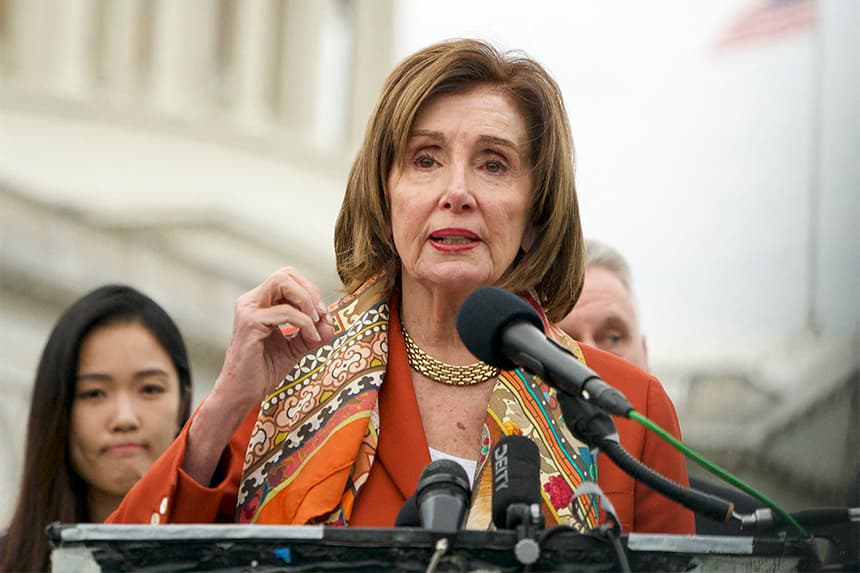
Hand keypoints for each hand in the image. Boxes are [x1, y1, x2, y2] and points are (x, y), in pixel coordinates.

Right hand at [184, 267, 333, 485]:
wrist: (243, 393)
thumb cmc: (263, 370)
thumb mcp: (295, 348)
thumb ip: (312, 333)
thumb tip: (331, 323)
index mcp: (259, 303)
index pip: (288, 278)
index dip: (310, 290)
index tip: (323, 314)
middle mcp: (251, 301)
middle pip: (285, 274)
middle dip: (310, 291)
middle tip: (321, 315)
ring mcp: (248, 310)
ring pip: (282, 283)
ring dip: (307, 301)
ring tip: (316, 323)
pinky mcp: (250, 323)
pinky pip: (286, 312)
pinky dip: (305, 323)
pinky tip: (310, 338)